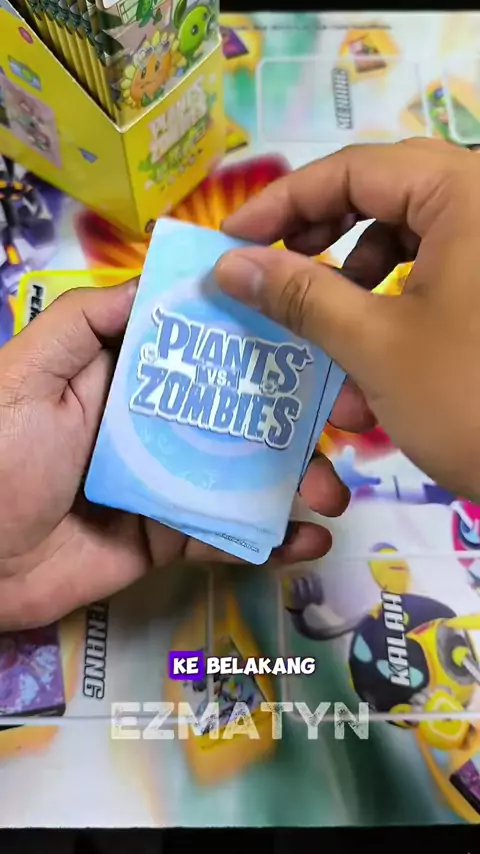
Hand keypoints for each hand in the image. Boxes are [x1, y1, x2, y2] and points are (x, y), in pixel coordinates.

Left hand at [0, 283, 351, 630]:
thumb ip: (87, 321)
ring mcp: (168, 484)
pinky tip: (306, 538)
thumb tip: (157, 280)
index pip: (207, 351)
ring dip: (298, 481)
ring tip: (331, 492)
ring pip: (246, 477)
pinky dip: (270, 540)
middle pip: (241, 414)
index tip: (317, 338)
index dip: (262, 342)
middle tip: (348, 423)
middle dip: (298, 417)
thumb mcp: (30, 371)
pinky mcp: (169, 539)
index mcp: (129, 378)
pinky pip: (227, 536)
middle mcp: (157, 425)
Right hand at [216, 139, 479, 502]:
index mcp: (466, 194)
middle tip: (272, 268)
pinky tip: (369, 370)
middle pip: (382, 195)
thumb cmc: (472, 400)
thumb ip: (298, 295)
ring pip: (406, 240)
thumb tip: (228, 264)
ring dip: (353, 285)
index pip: (354, 169)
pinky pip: (435, 277)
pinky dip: (392, 312)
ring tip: (319, 334)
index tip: (232, 240)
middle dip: (319, 236)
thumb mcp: (375, 345)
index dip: (282, 202)